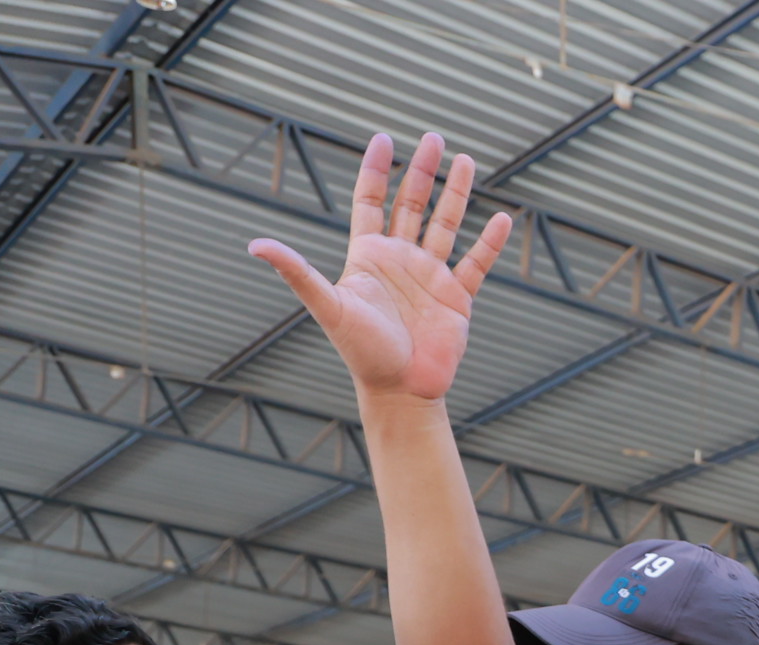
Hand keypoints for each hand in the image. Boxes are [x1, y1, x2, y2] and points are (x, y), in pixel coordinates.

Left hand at [249, 133, 512, 403]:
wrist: (399, 391)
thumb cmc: (361, 352)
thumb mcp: (328, 306)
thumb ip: (297, 272)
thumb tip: (256, 245)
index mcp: (369, 256)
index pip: (372, 201)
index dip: (376, 170)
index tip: (384, 139)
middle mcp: (401, 260)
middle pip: (412, 204)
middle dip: (423, 171)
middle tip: (434, 139)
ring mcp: (431, 277)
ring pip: (446, 224)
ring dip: (457, 194)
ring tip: (467, 161)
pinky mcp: (457, 298)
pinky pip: (476, 263)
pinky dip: (490, 242)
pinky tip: (502, 219)